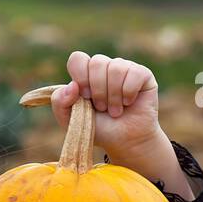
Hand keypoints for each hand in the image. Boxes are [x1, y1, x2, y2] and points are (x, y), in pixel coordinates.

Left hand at [50, 52, 166, 160]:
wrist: (124, 142)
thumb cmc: (98, 129)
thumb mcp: (70, 120)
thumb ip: (59, 103)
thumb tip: (72, 85)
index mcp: (86, 74)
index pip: (77, 59)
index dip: (81, 77)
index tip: (85, 97)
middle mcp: (105, 67)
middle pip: (97, 61)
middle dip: (98, 90)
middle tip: (101, 108)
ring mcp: (124, 69)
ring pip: (115, 67)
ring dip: (113, 95)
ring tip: (114, 111)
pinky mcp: (142, 74)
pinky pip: (133, 73)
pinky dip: (128, 93)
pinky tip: (128, 103)